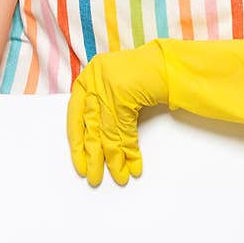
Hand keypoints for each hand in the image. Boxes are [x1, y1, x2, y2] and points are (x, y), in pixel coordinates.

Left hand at [66, 42, 168, 186]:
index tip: (80, 164)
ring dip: (115, 159)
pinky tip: (132, 165)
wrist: (168, 64)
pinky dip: (130, 151)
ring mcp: (108, 85)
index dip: (77, 144)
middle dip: (94, 156)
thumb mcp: (113, 88)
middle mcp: (95, 79)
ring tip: (119, 176)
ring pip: (107, 132)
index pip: (74, 117)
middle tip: (95, 178)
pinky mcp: (124, 94)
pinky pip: (124, 131)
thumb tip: (92, 146)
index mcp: (87, 78)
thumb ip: (100, 109)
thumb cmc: (142, 76)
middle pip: (91, 127)